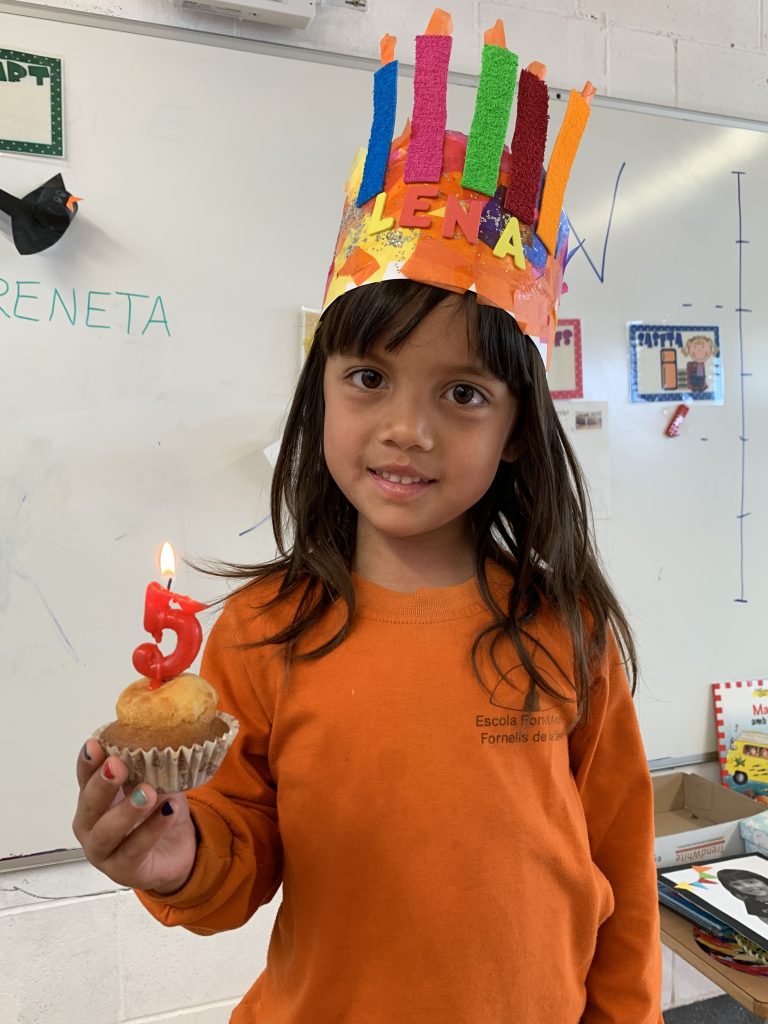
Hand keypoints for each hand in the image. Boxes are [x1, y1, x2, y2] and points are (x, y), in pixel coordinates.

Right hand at [72, 739, 197, 893]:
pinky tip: (168, 811)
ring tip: (148, 793)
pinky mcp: (124, 871)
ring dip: (126, 810)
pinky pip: (135, 850)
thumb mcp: (155, 782)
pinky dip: (152, 829)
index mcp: (94, 798)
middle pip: (88, 805)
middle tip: (117, 766)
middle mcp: (91, 825)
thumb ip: (150, 765)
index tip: (95, 744)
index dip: (88, 761)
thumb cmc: (158, 812)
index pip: (85, 777)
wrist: (177, 851)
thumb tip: (159, 736)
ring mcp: (103, 851)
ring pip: (107, 832)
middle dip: (102, 784)